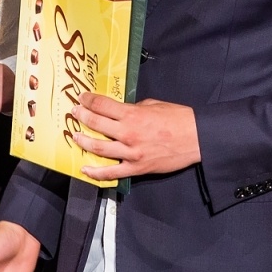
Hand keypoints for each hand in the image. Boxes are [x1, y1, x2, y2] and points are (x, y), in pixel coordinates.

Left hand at [73, 93, 200, 179]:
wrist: (196, 138)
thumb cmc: (178, 118)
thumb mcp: (154, 105)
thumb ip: (135, 108)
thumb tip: (122, 111)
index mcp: (132, 114)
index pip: (102, 105)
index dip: (88, 100)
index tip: (81, 98)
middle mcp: (127, 133)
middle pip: (96, 123)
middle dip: (81, 116)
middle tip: (74, 113)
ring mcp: (130, 153)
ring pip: (98, 148)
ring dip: (83, 141)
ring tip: (75, 136)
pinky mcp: (136, 168)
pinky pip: (112, 173)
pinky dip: (96, 172)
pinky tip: (85, 169)